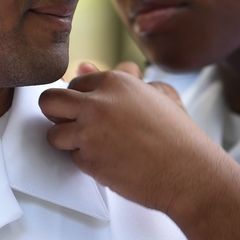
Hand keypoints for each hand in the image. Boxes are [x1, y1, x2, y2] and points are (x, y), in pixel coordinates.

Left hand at [39, 65, 217, 217]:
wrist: (190, 173)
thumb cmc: (179, 135)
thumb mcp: (159, 94)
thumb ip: (124, 78)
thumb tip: (85, 66)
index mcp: (115, 82)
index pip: (76, 83)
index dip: (83, 99)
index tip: (94, 111)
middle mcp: (98, 103)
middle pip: (49, 101)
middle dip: (57, 114)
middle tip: (75, 125)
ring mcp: (90, 132)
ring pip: (53, 133)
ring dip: (68, 141)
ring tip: (94, 146)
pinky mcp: (89, 161)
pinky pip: (71, 158)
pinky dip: (85, 162)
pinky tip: (110, 162)